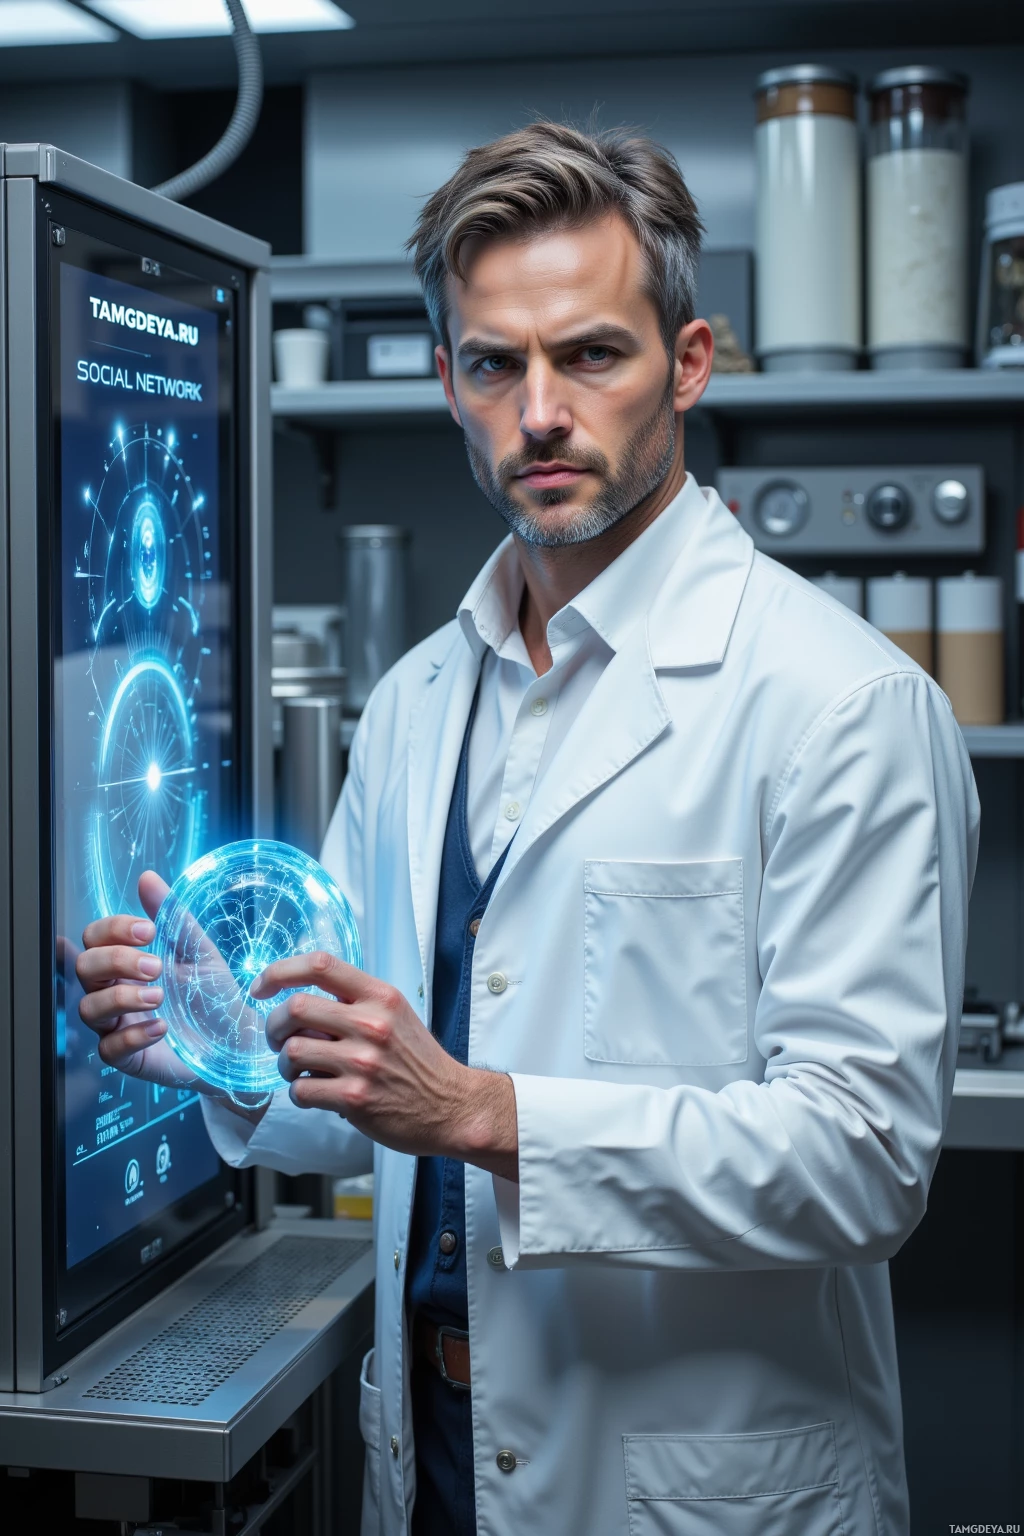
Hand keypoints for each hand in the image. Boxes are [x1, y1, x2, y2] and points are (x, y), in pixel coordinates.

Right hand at [76, 870, 267, 1118]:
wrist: (237, 1039)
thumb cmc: (212, 994)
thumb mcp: (197, 950)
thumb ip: (171, 916)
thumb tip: (147, 878)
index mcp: (126, 962)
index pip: (94, 937)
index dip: (113, 930)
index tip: (148, 931)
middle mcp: (114, 990)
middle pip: (84, 968)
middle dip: (117, 961)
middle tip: (156, 966)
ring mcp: (117, 1025)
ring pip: (89, 1008)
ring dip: (122, 998)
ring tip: (159, 997)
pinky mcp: (128, 1057)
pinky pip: (109, 1049)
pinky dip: (133, 1035)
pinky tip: (162, 1027)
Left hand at [251, 954, 518, 1179]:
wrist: (451, 1106)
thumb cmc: (419, 1062)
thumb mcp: (396, 1015)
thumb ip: (354, 1003)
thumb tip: (301, 1004)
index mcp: (380, 996)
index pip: (319, 965)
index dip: (280, 971)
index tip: (261, 986)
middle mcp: (371, 1023)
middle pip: (295, 1007)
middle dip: (275, 1026)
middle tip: (280, 1040)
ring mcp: (362, 1062)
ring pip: (292, 1051)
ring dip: (285, 1064)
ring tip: (300, 1071)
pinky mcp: (354, 1098)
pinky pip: (301, 1090)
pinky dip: (299, 1093)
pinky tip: (315, 1094)